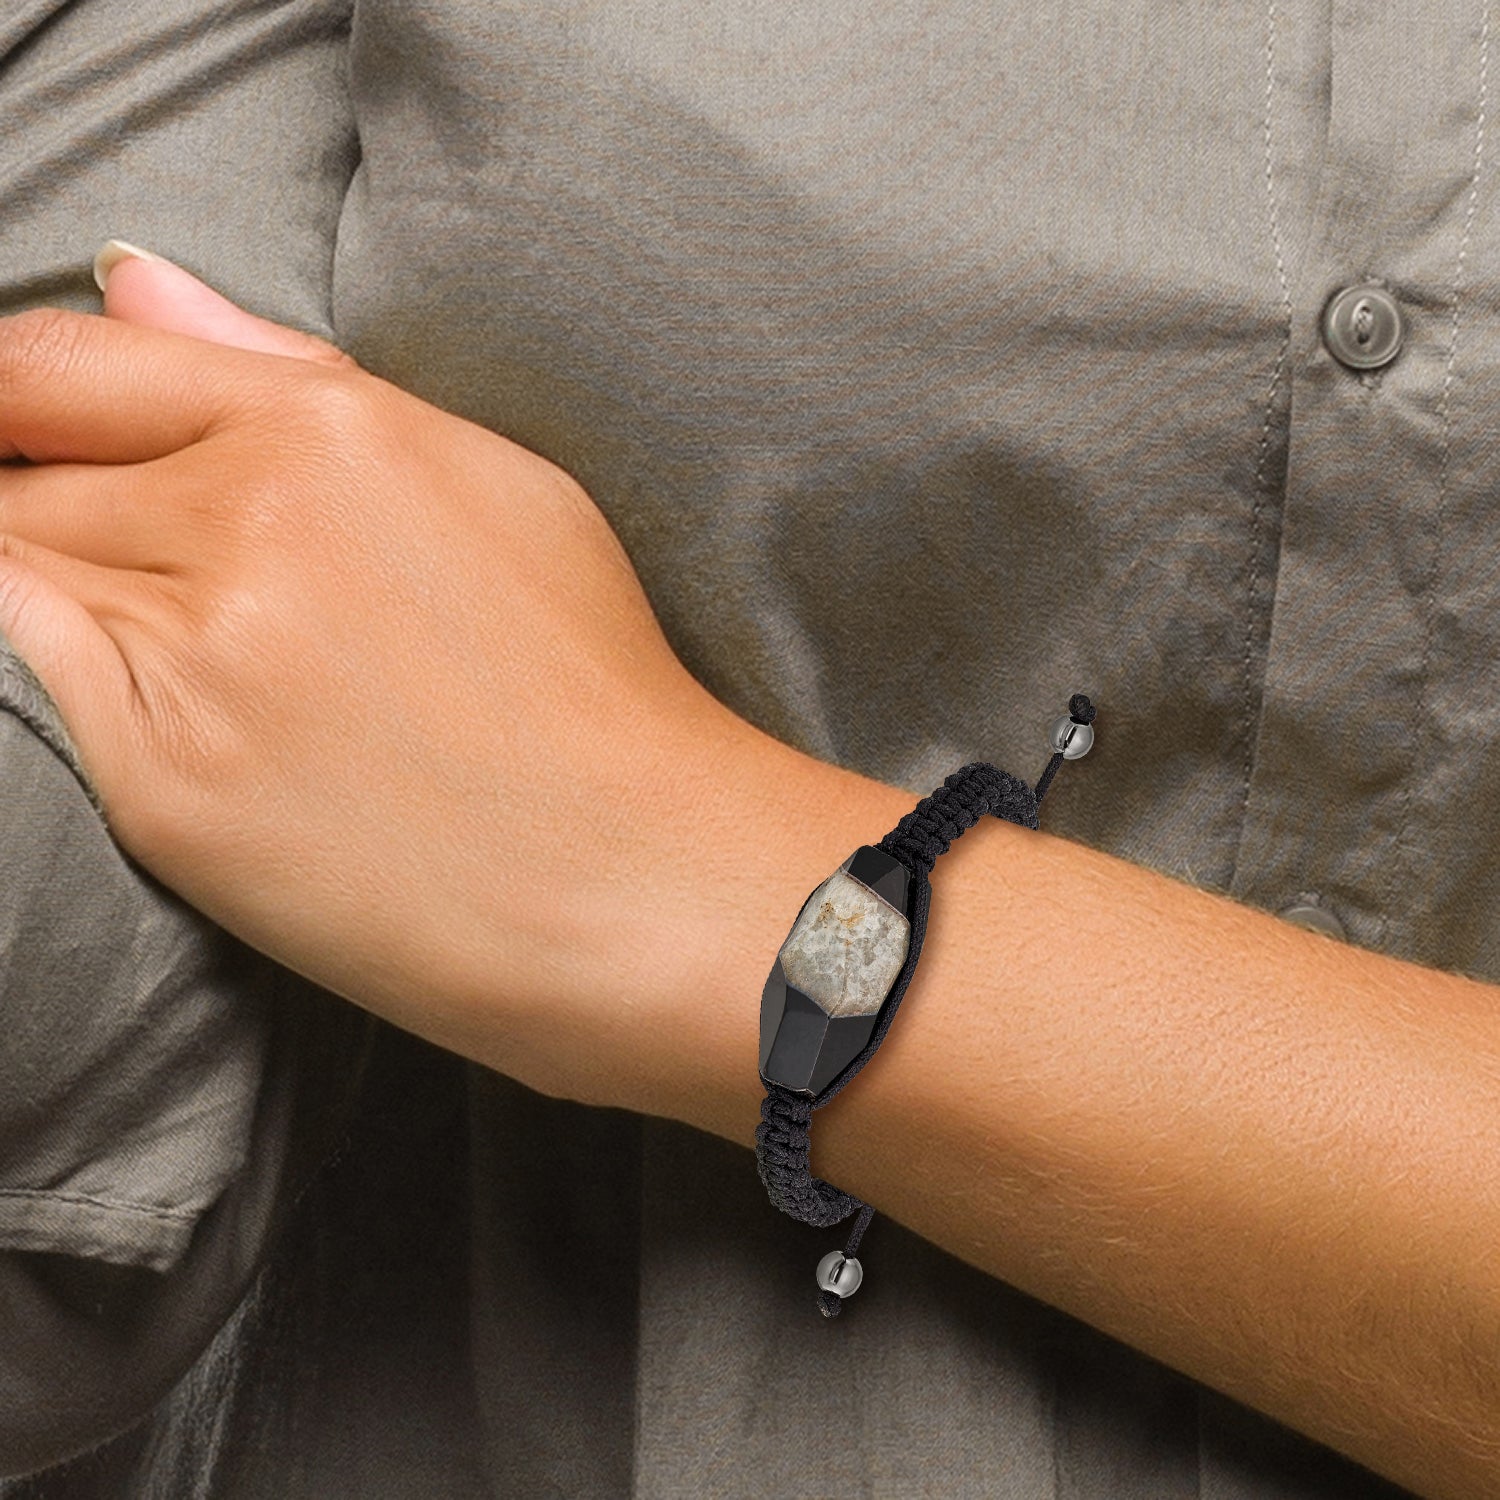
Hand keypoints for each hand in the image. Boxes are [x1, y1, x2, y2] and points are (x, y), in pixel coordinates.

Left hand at [0, 248, 744, 1108]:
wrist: (640, 878)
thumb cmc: (593, 686)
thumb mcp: (493, 484)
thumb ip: (293, 374)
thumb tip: (139, 284)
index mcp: (333, 432)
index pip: (65, 363)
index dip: (17, 398)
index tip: (28, 437)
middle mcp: (250, 522)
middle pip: (26, 471)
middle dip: (46, 504)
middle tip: (160, 583)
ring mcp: (199, 656)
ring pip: (18, 572)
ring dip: (68, 599)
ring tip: (209, 662)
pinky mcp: (164, 786)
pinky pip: (36, 685)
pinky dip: (70, 678)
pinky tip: (189, 717)